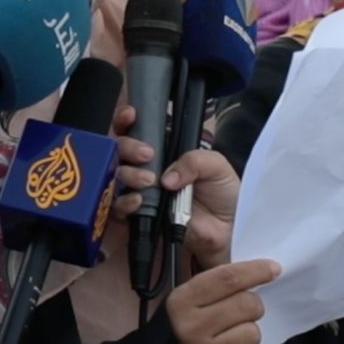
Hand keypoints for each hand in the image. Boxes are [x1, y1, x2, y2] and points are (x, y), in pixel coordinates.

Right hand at [112, 105, 240, 270]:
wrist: (227, 229)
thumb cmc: (223, 194)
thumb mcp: (216, 165)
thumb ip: (194, 160)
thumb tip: (166, 177)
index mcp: (164, 152)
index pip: (137, 130)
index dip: (126, 120)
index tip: (131, 115)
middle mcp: (147, 169)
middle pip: (119, 150)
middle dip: (127, 146)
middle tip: (147, 154)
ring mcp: (141, 192)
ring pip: (116, 177)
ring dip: (128, 174)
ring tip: (150, 180)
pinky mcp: (139, 217)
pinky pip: (119, 208)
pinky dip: (125, 201)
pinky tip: (140, 200)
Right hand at [165, 257, 276, 343]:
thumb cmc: (185, 326)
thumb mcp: (190, 297)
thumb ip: (213, 277)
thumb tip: (232, 248)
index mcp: (183, 301)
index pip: (228, 278)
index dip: (256, 270)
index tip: (274, 268)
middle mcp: (191, 327)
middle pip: (247, 304)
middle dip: (253, 305)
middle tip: (243, 309)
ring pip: (252, 333)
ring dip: (249, 332)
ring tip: (233, 334)